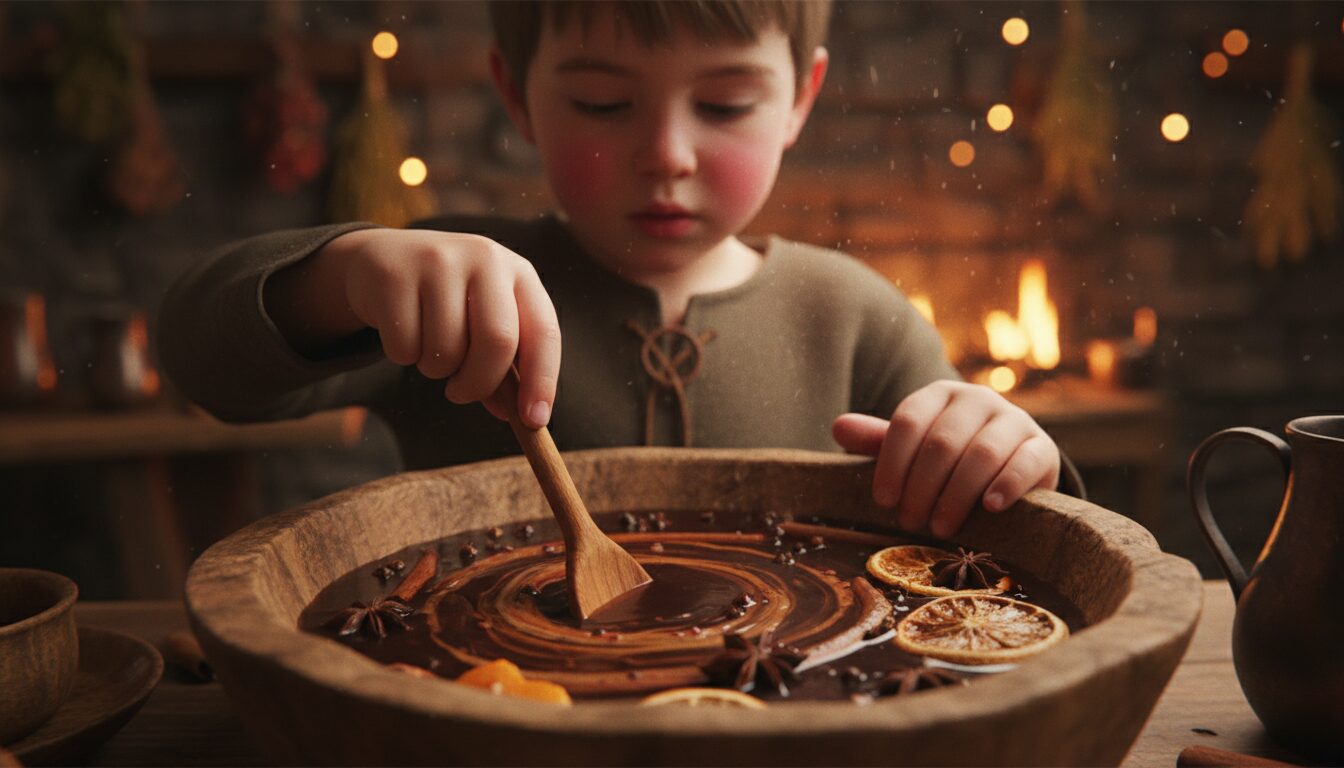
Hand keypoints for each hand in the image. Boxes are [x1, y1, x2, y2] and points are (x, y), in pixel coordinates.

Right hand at [327, 229, 559, 427]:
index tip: (533, 420)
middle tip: (461, 394)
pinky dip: (404, 356)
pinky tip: (404, 331)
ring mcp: (439, 263)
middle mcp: (484, 259)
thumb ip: (506, 366)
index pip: (544, 332)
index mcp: (519, 273)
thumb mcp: (484, 320)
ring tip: (429, 347)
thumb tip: (521, 417)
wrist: (384, 258)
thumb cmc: (447, 300)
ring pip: (446, 349)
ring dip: (436, 369)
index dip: (542, 380)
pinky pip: (405, 346)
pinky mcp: (396, 276)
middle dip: (480, 383)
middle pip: (497, 342)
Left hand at [831, 380, 1059, 537]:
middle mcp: (977, 399)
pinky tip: (988, 508)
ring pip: (981, 453)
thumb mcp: (913, 449)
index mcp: (940, 394)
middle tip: (910, 522)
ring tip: (940, 527)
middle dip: (922, 488)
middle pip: (942, 442)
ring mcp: (1014, 420)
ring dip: (956, 495)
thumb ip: (878, 441)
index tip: (883, 501)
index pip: (908, 421)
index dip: (891, 463)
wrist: (1011, 466)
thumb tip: (838, 428)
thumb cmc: (950, 459)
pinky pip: (1024, 462)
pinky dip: (1006, 485)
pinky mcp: (1042, 446)